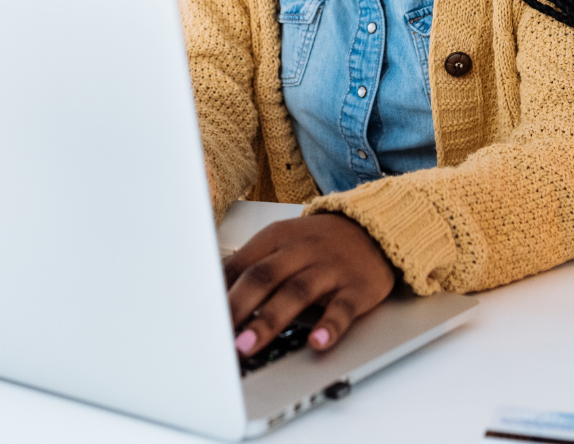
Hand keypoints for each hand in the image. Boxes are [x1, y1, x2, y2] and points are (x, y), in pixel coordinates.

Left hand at [224, 213, 394, 356]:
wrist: (372, 228)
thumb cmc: (318, 242)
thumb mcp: (281, 242)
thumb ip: (249, 264)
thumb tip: (210, 290)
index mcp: (277, 237)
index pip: (241, 263)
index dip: (219, 292)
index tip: (200, 318)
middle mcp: (302, 251)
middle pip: (264, 276)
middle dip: (238, 306)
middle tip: (218, 335)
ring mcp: (329, 269)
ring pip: (296, 293)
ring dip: (269, 320)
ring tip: (248, 345)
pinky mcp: (356, 288)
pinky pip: (342, 308)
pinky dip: (329, 326)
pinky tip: (317, 342)